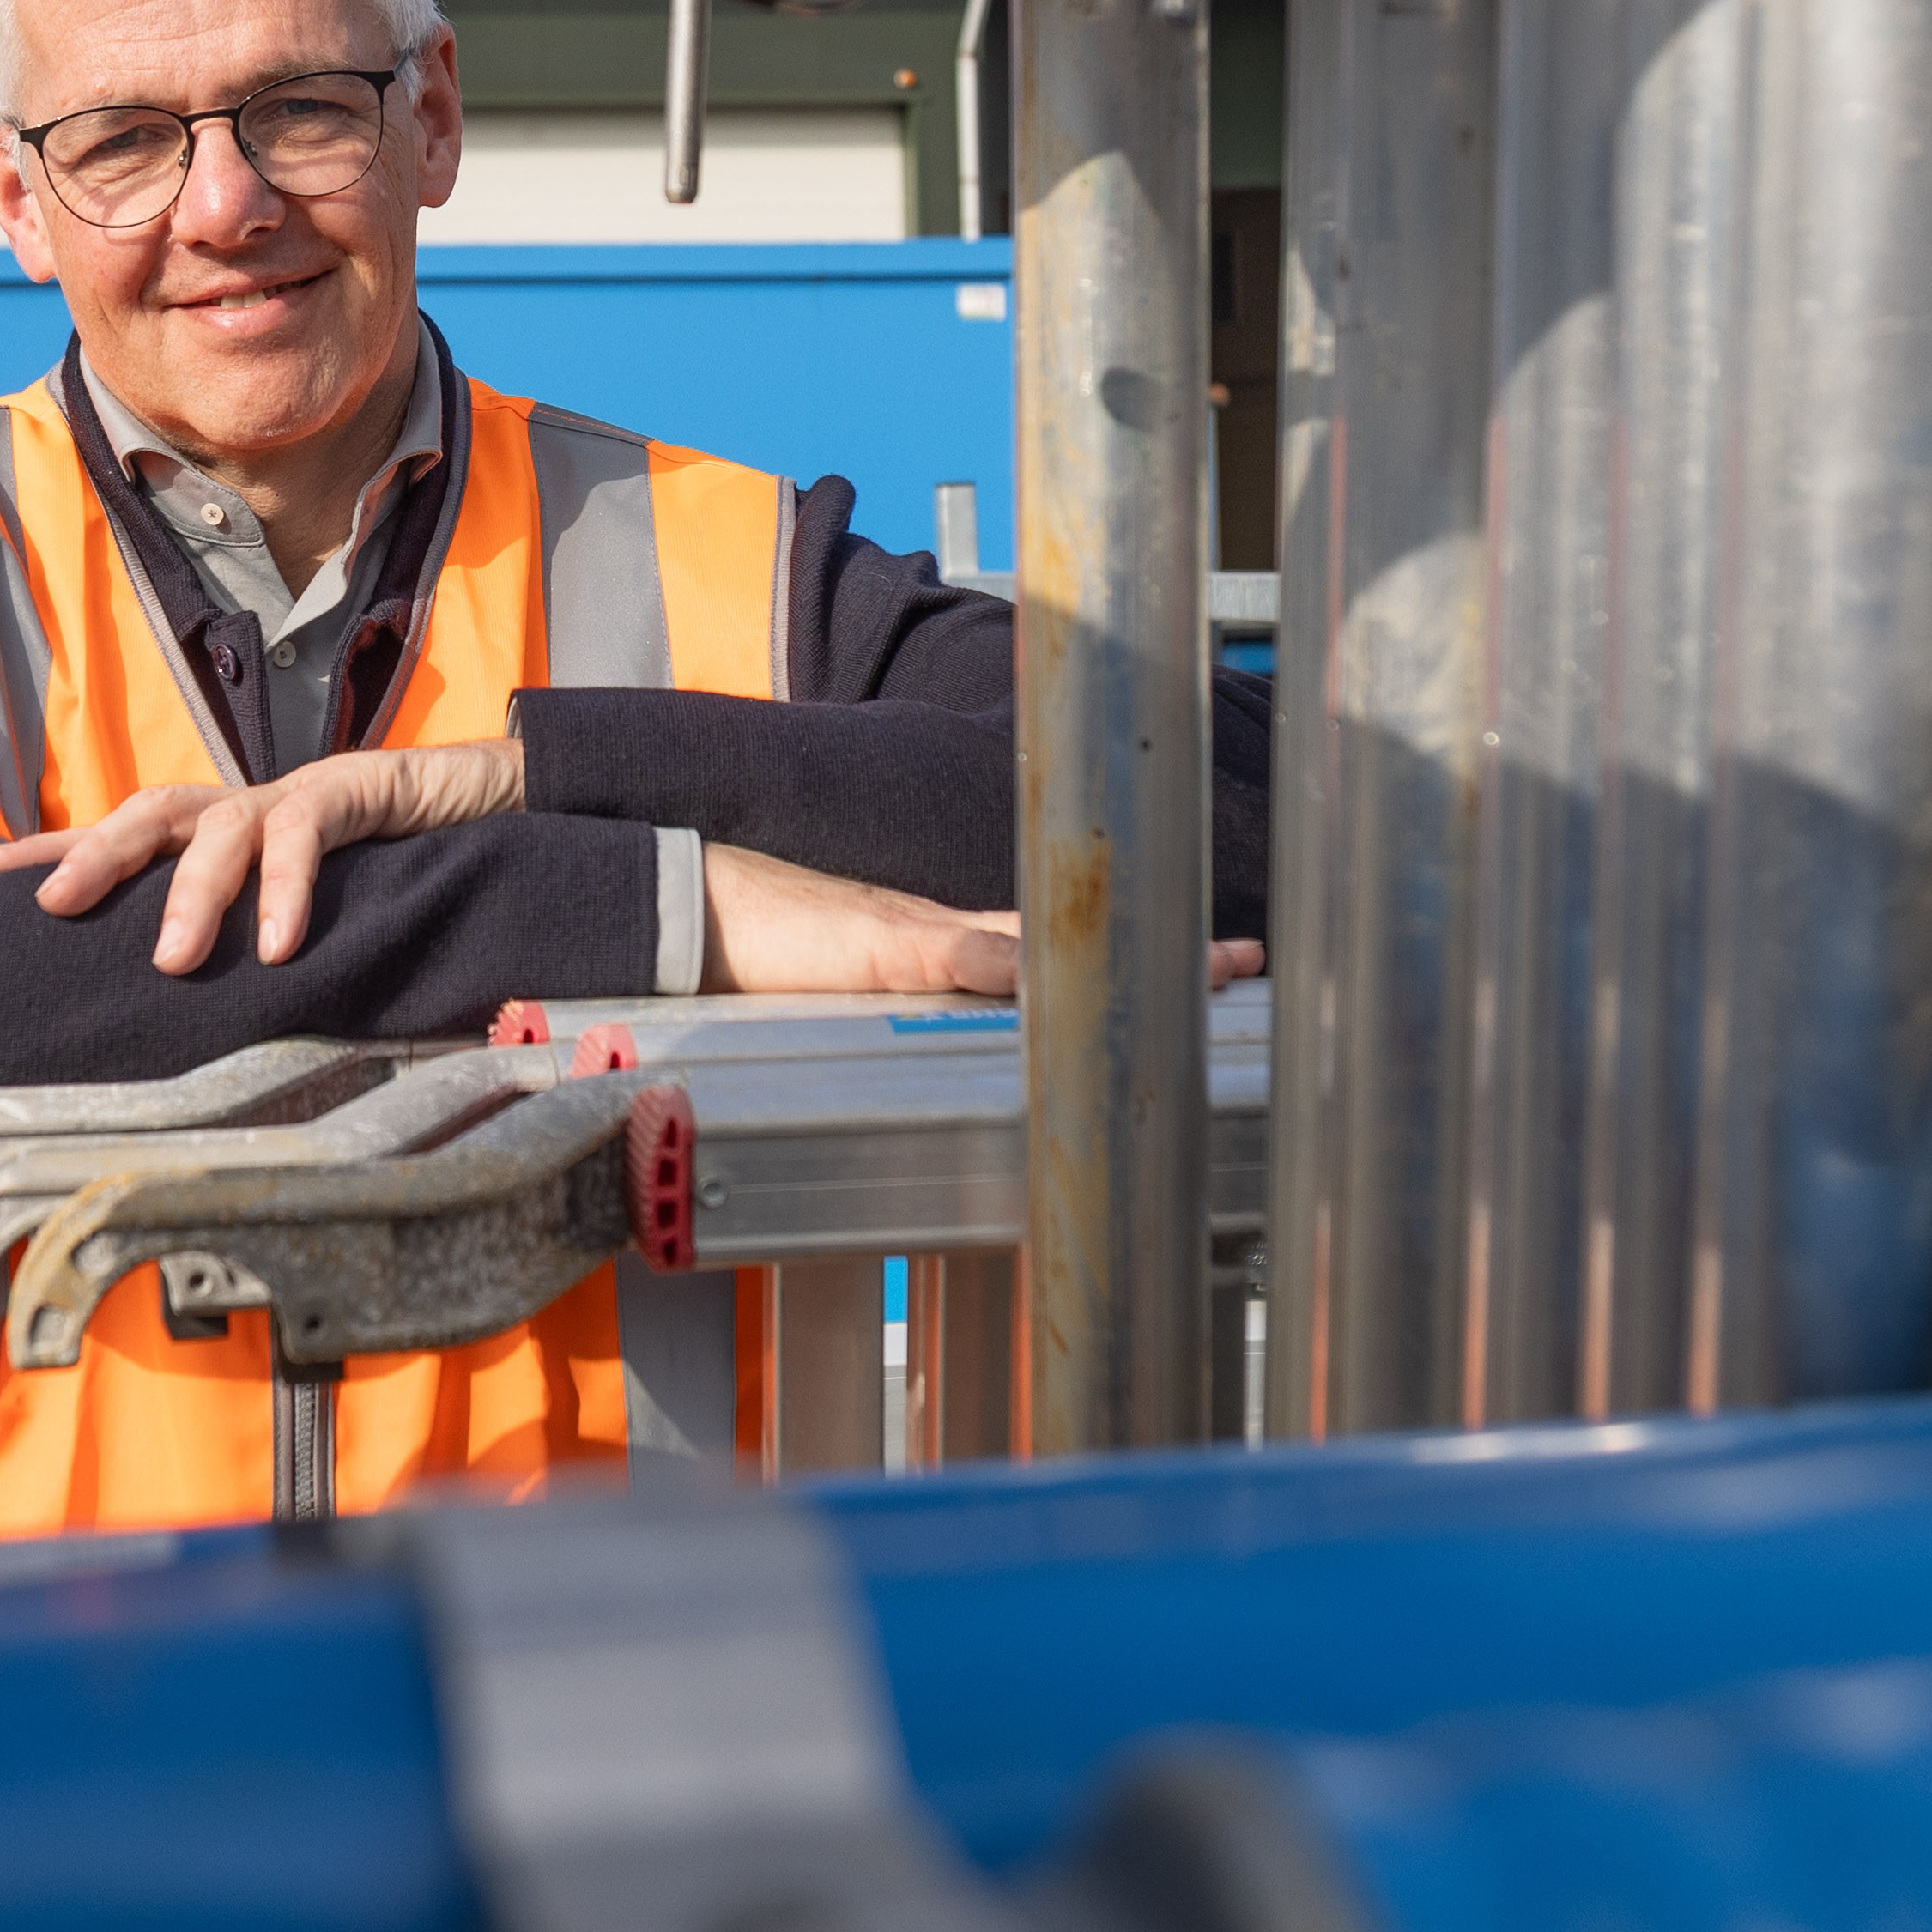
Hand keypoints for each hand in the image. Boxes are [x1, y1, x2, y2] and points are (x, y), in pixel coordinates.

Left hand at [0, 738, 527, 974]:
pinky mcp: (349, 789)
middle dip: (96, 854)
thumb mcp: (286, 908)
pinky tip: (277, 946)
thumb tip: (172, 1011)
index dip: (56, 848)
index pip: (121, 831)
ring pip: (221, 827)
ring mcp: (291, 795)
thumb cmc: (372, 868)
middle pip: (150, 811)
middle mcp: (240, 806)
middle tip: (53, 907)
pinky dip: (287, 890)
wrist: (472, 802)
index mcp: (215, 830)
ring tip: (172, 959)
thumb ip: (235, 943)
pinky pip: (308, 836)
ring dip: (192, 891)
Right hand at [703, 847, 1266, 1003]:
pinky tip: (1061, 977)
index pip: (1053, 943)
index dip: (1130, 951)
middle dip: (1163, 953)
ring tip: (1203, 970)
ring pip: (1041, 943)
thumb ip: (898, 990)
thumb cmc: (753, 945)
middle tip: (1246, 960)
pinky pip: (960, 954)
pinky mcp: (879, 947)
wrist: (685, 902)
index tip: (1204, 959)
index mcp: (940, 939)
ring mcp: (919, 933)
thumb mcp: (842, 973)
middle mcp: (946, 929)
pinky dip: (1011, 965)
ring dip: (1119, 962)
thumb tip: (948, 1029)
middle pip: (1073, 936)